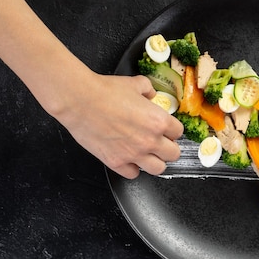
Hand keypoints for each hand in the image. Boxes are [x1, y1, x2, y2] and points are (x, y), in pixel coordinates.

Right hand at [53, 71, 182, 178]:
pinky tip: (129, 159)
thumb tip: (150, 94)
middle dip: (168, 148)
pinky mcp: (116, 162)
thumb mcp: (135, 83)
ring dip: (155, 162)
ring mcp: (134, 154)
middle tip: (160, 143)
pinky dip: (133, 168)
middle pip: (174, 154)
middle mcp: (150, 140)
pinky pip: (133, 174)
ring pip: (159, 169)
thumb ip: (148, 90)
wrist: (80, 100)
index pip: (179, 133)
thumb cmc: (105, 91)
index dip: (172, 130)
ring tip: (148, 154)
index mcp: (158, 121)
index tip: (167, 129)